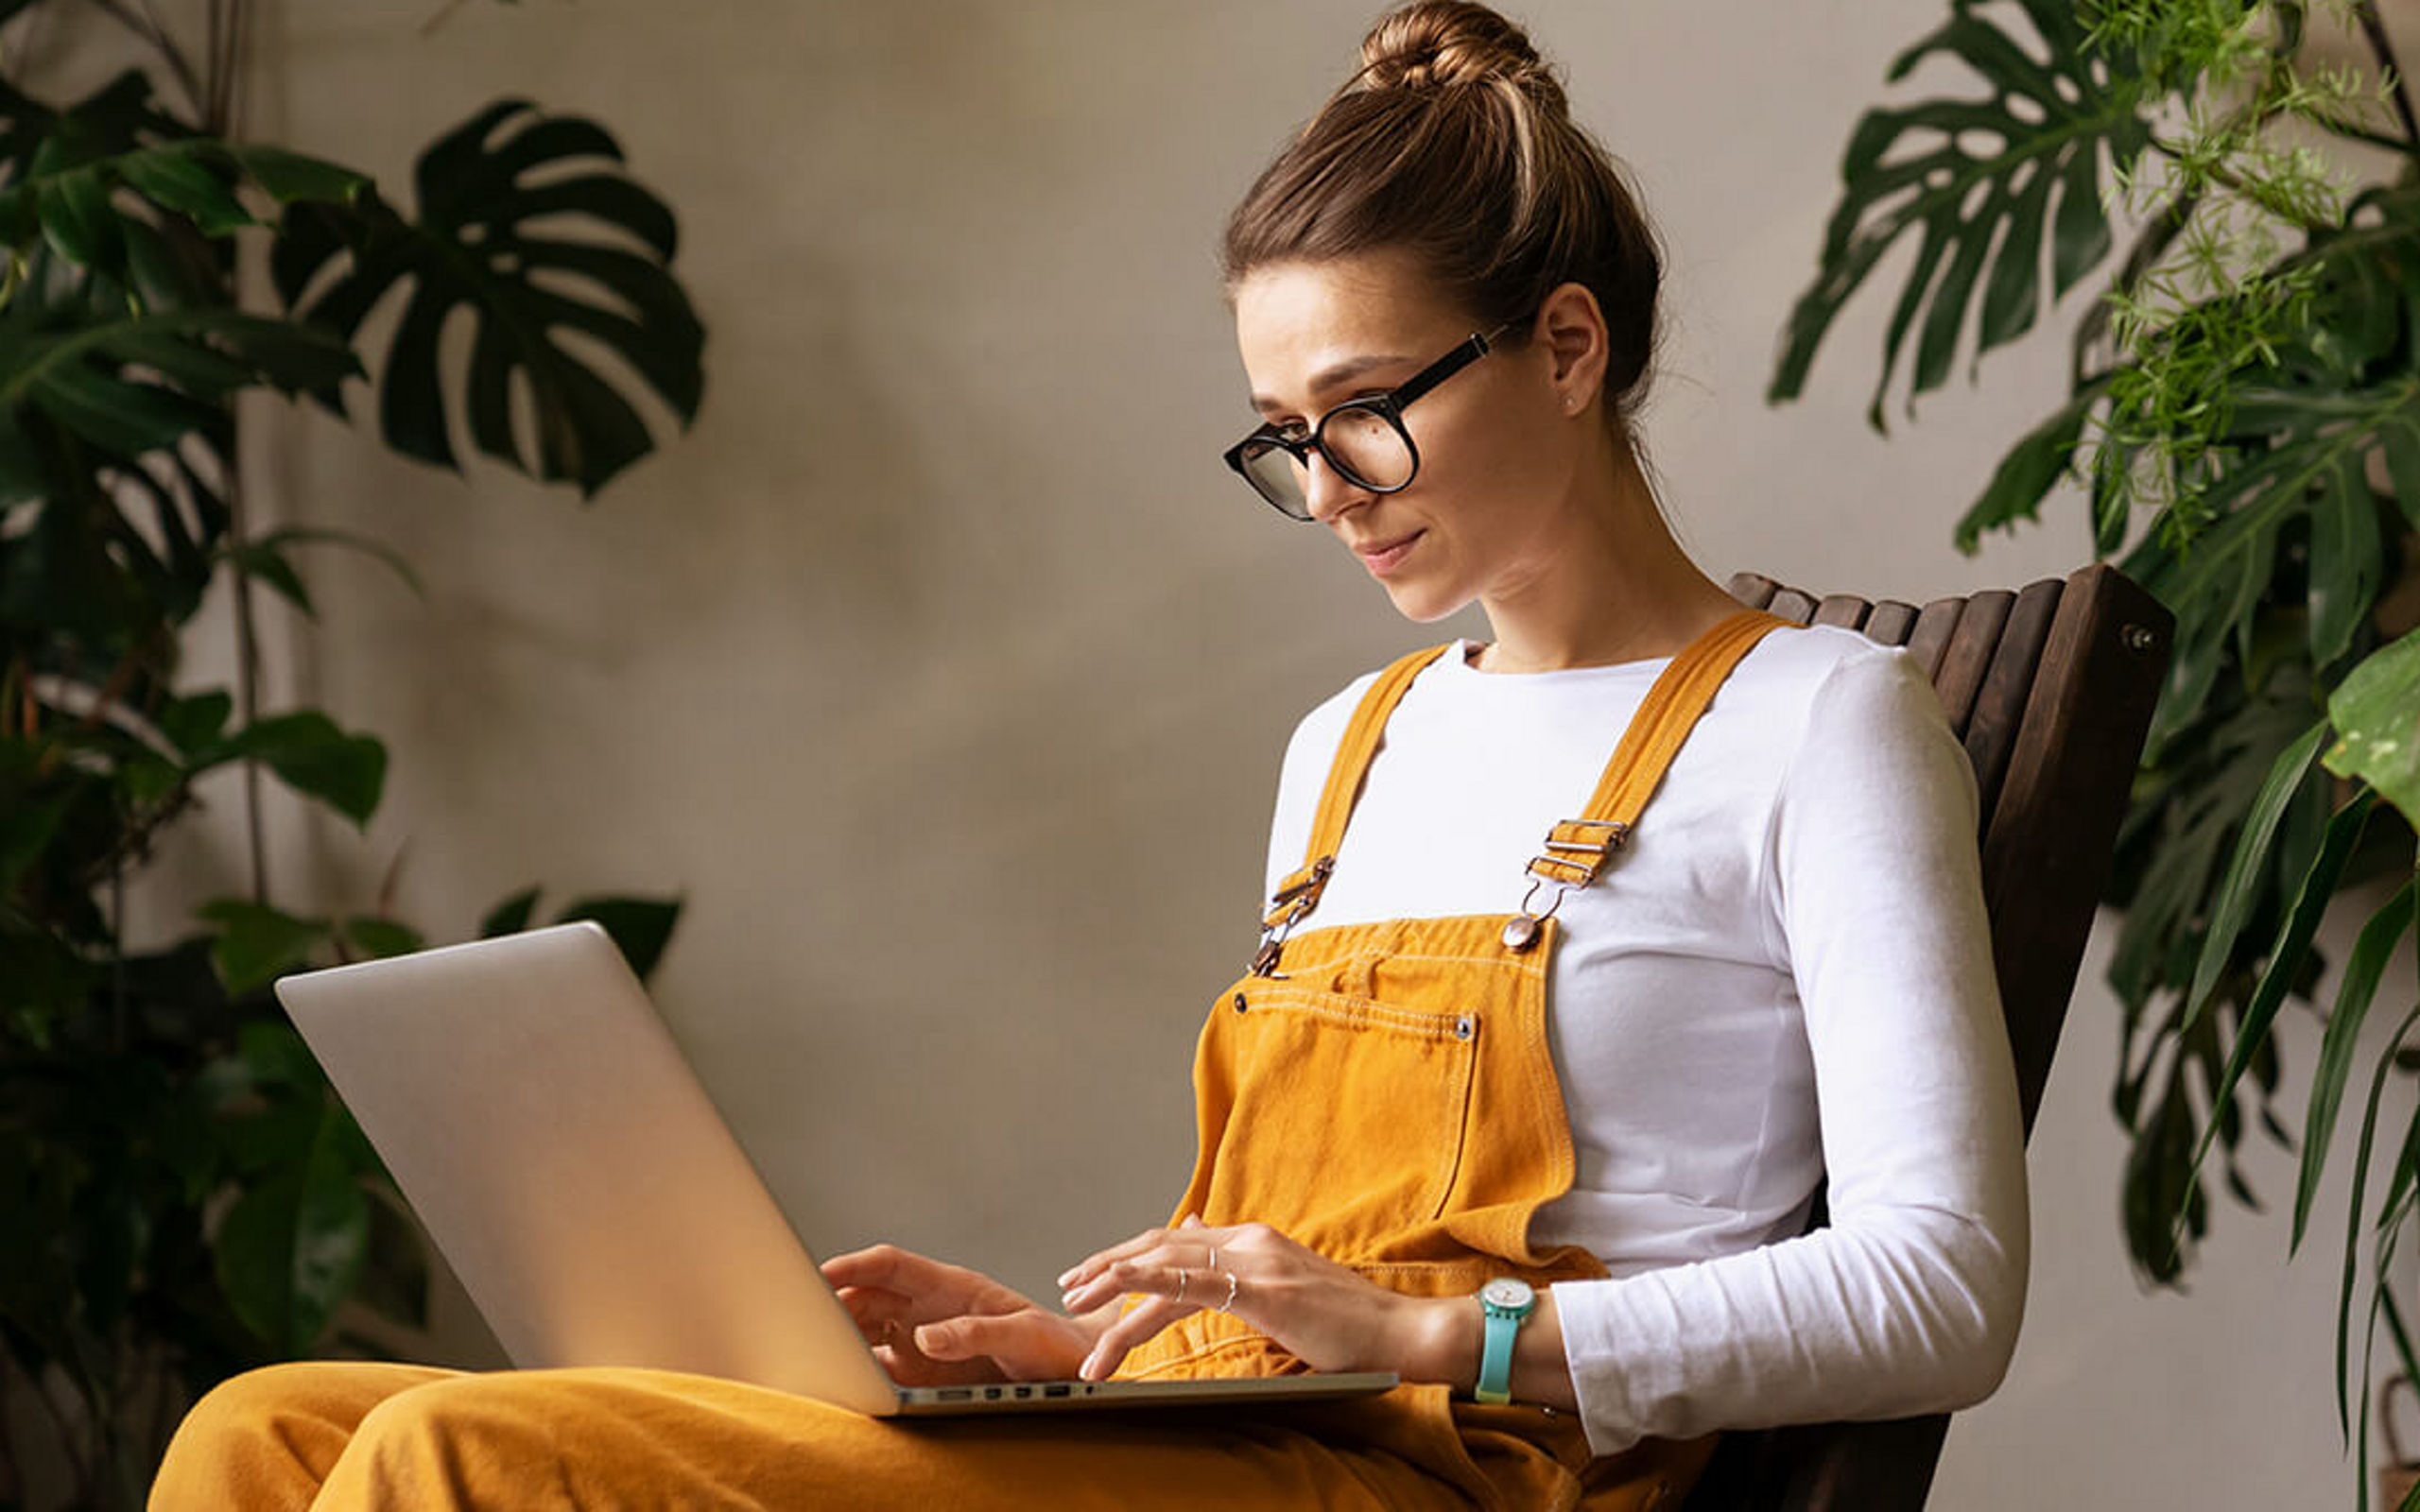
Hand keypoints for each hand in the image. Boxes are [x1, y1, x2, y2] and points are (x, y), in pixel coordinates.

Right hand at [821, 1243, 1099, 1385]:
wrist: (1069, 1371)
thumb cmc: (1052, 1344)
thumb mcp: (1023, 1336)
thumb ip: (976, 1333)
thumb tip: (925, 1337)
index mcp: (951, 1286)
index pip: (891, 1265)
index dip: (854, 1266)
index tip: (821, 1273)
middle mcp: (928, 1308)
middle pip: (867, 1295)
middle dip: (833, 1301)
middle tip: (801, 1316)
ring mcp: (920, 1337)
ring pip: (865, 1327)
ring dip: (839, 1334)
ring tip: (811, 1345)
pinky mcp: (920, 1370)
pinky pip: (876, 1363)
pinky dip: (854, 1367)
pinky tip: (839, 1376)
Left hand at [1054, 1216, 1465, 1382]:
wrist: (1401, 1331)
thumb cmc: (1351, 1325)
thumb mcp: (1289, 1293)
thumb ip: (1249, 1279)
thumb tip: (1210, 1267)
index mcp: (1254, 1241)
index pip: (1176, 1240)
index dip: (1130, 1256)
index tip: (1094, 1276)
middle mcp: (1250, 1240)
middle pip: (1160, 1243)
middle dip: (1108, 1264)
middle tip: (1069, 1286)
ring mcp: (1256, 1259)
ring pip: (1165, 1263)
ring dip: (1114, 1284)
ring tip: (1078, 1306)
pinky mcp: (1262, 1287)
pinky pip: (1190, 1278)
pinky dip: (1144, 1279)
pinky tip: (1115, 1289)